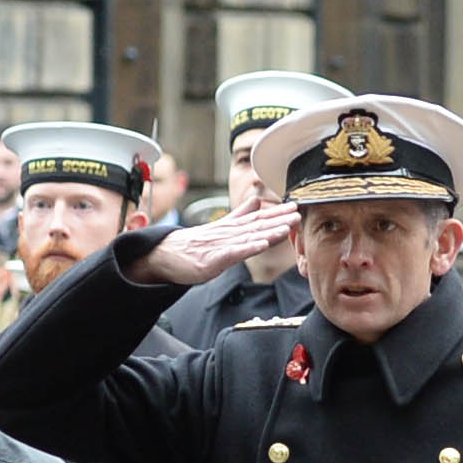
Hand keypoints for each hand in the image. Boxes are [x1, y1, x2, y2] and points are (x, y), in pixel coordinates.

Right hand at [136, 204, 296, 287]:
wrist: (165, 254)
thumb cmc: (194, 244)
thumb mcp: (220, 229)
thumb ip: (239, 216)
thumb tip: (256, 202)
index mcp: (231, 227)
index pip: (257, 218)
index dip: (277, 213)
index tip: (295, 207)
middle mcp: (227, 233)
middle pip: (255, 225)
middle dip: (278, 219)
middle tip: (297, 213)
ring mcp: (219, 246)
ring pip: (247, 237)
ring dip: (267, 231)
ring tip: (285, 227)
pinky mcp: (211, 260)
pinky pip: (232, 253)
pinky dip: (247, 248)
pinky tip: (261, 243)